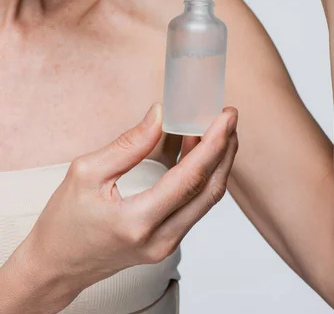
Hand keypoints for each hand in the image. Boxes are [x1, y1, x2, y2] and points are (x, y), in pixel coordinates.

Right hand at [13, 103, 237, 303]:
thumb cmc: (64, 221)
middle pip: (210, 190)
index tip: (226, 116)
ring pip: (206, 200)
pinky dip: (201, 176)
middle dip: (225, 150)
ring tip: (216, 129)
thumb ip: (129, 144)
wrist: (55, 265)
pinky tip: (196, 151)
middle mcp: (159, 239)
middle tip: (229, 118)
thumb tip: (161, 115)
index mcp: (137, 222)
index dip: (214, 143)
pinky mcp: (166, 243)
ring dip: (217, 163)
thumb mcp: (87, 172)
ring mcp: (166, 246)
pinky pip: (193, 205)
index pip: (190, 178)